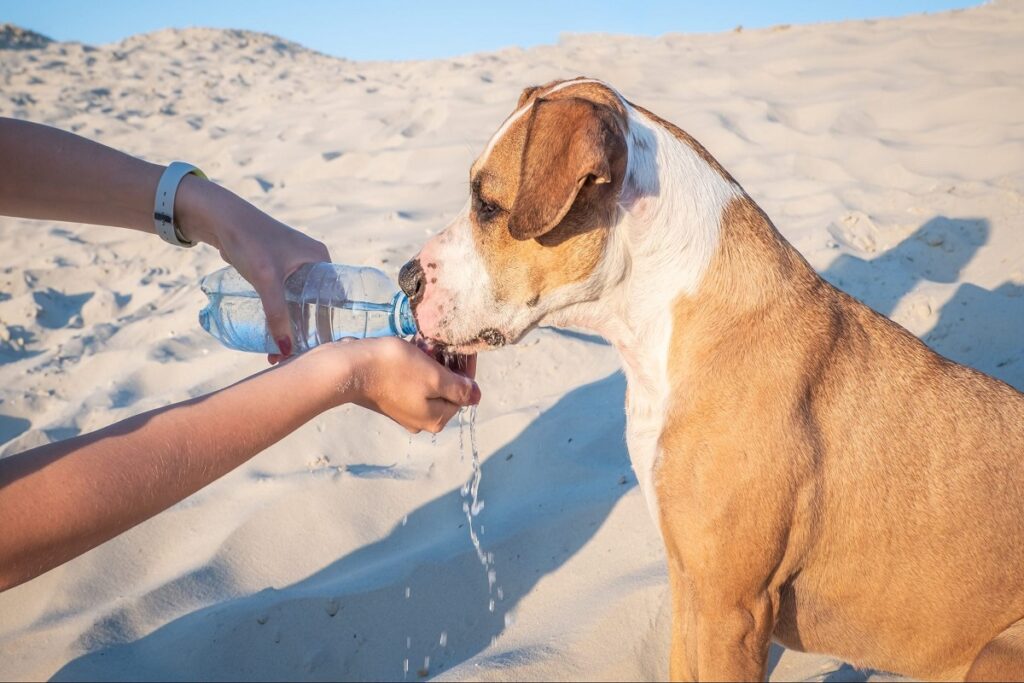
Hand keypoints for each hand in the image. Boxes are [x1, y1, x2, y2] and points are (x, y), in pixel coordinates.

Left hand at [175, 175, 329, 359]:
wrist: (221, 218)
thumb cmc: (250, 240)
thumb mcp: (267, 280)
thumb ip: (276, 314)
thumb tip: (285, 352)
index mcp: (322, 261)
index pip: (335, 300)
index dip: (330, 327)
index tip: (321, 351)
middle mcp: (313, 264)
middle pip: (316, 306)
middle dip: (306, 333)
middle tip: (296, 357)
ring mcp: (295, 267)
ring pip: (298, 305)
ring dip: (290, 328)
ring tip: (281, 353)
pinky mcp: (277, 271)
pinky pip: (284, 300)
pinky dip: (280, 317)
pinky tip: (272, 334)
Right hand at [331, 337, 480, 432]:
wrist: (350, 368)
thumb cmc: (394, 370)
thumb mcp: (435, 377)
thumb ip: (459, 389)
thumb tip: (477, 397)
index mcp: (437, 419)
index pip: (464, 393)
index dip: (466, 369)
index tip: (463, 347)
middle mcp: (421, 420)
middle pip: (446, 389)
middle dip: (447, 364)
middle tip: (441, 343)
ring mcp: (404, 410)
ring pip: (429, 382)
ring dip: (431, 362)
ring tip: (424, 343)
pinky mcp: (390, 397)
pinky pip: (412, 381)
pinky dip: (416, 365)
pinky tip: (411, 349)